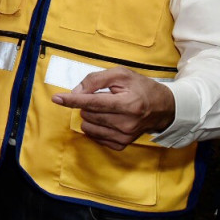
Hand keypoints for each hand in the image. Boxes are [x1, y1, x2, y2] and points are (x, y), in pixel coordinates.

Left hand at [52, 66, 174, 150]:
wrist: (163, 107)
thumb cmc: (141, 88)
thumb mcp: (121, 75)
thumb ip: (97, 79)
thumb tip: (76, 92)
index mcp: (128, 104)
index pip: (93, 102)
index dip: (72, 100)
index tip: (57, 98)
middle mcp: (127, 123)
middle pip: (89, 114)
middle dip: (87, 104)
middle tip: (102, 97)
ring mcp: (125, 136)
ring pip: (89, 127)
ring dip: (90, 116)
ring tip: (105, 108)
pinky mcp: (122, 144)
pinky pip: (96, 137)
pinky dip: (95, 127)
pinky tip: (105, 119)